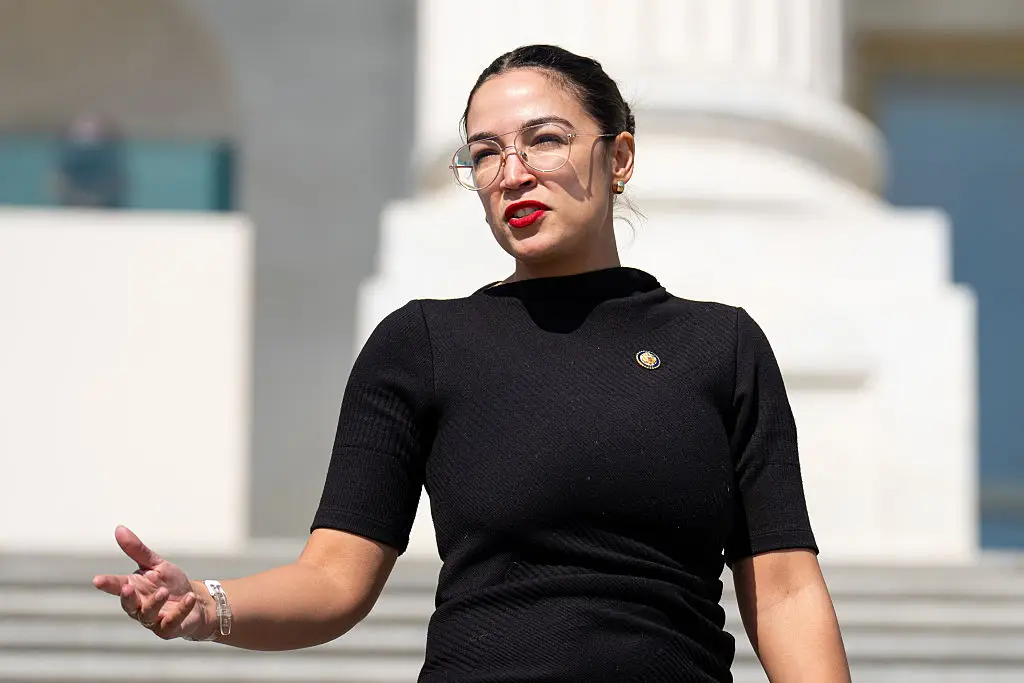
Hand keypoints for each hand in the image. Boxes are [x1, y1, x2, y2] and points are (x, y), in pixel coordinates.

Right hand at [92, 526, 209, 639]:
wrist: (197, 601)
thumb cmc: (171, 583)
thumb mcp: (156, 564)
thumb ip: (137, 550)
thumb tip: (119, 529)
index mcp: (134, 588)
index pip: (117, 586)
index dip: (107, 583)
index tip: (97, 580)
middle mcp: (140, 606)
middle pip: (129, 605)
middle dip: (127, 598)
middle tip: (127, 588)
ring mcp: (153, 620)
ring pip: (148, 615)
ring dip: (155, 603)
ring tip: (164, 591)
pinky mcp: (169, 628)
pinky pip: (172, 622)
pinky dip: (180, 610)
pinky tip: (188, 598)